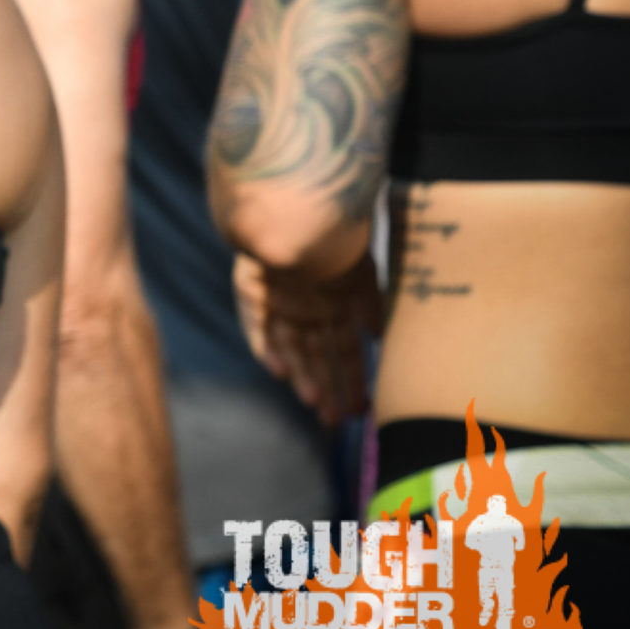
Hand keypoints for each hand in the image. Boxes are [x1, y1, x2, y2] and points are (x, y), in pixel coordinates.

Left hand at [235, 254, 380, 424]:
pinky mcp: (252, 293)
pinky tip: (282, 374)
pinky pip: (259, 329)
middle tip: (334, 421)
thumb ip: (370, 307)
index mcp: (337, 306)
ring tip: (314, 404)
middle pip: (317, 358)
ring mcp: (280, 303)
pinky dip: (269, 351)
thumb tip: (378, 338)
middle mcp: (308, 309)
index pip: (345, 352)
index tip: (362, 410)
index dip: (352, 380)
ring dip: (303, 377)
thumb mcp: (364, 273)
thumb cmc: (337, 237)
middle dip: (326, 389)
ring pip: (291, 350)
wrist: (298, 207)